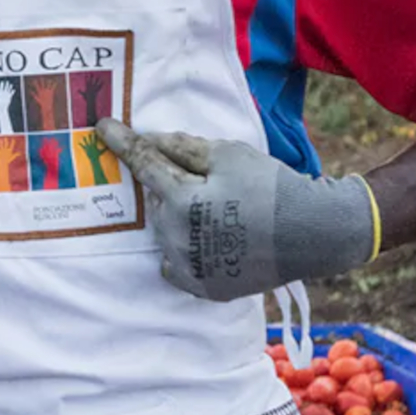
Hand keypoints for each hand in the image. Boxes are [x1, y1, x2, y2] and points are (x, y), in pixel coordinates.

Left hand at [94, 118, 377, 301]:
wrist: (314, 233)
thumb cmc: (270, 186)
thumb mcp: (227, 154)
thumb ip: (182, 148)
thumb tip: (148, 140)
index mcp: (180, 199)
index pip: (142, 163)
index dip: (121, 142)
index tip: (101, 127)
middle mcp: (176, 236)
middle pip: (156, 201)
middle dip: (170, 187)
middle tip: (207, 185)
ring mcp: (188, 265)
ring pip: (165, 231)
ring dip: (177, 218)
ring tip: (217, 213)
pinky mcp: (202, 287)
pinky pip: (174, 264)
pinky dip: (182, 251)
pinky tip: (207, 240)